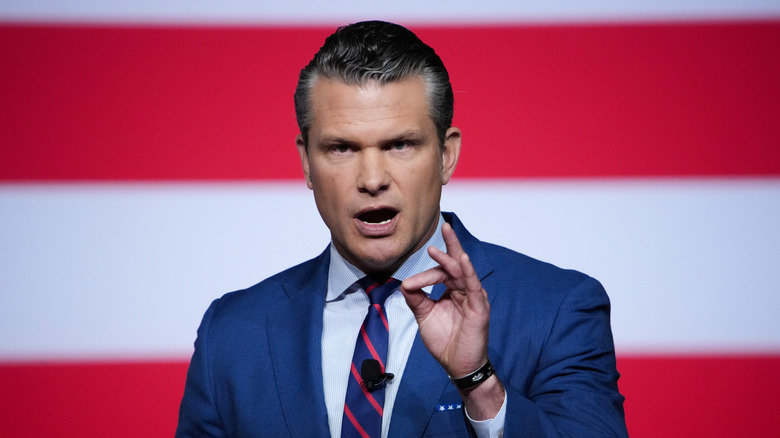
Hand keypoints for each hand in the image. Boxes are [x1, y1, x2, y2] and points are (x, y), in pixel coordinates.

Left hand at [400, 222, 490, 377]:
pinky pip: (474, 286)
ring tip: (444, 240)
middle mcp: (466, 291)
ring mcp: (474, 298)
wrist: (457, 365)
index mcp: (454, 291)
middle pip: (457, 264)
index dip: (426, 274)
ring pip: (463, 272)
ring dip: (453, 256)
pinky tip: (462, 259)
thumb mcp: (425, 315)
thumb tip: (405, 282)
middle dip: (451, 245)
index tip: (410, 284)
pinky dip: (468, 272)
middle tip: (445, 226)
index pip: (442, 272)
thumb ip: (416, 298)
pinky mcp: (479, 308)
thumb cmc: (445, 341)